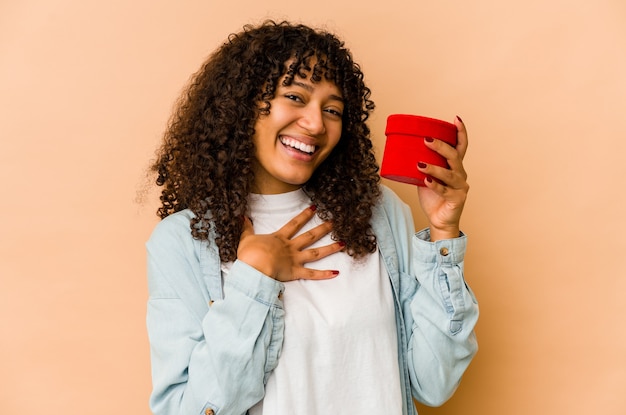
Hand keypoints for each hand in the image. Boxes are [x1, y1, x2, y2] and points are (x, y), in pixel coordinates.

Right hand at [237, 206, 343, 280]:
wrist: (254, 267)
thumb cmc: (249, 254)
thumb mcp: (246, 239)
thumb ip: (246, 228)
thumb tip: (242, 217)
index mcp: (279, 238)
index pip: (295, 224)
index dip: (305, 215)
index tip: (315, 208)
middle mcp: (290, 247)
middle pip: (310, 236)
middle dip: (323, 228)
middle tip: (335, 222)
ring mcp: (294, 260)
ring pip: (316, 253)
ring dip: (330, 248)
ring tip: (343, 243)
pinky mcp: (295, 273)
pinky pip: (312, 275)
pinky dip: (324, 274)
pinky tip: (336, 273)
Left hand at [416, 116, 468, 240]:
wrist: (439, 221)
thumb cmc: (433, 198)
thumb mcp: (427, 178)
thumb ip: (421, 166)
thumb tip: (403, 152)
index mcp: (455, 167)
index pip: (461, 146)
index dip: (460, 132)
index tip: (456, 119)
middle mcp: (461, 174)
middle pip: (454, 156)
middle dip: (441, 146)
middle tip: (426, 140)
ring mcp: (460, 187)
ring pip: (449, 173)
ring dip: (434, 168)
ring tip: (420, 164)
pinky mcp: (457, 199)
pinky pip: (445, 191)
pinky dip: (435, 185)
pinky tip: (426, 181)